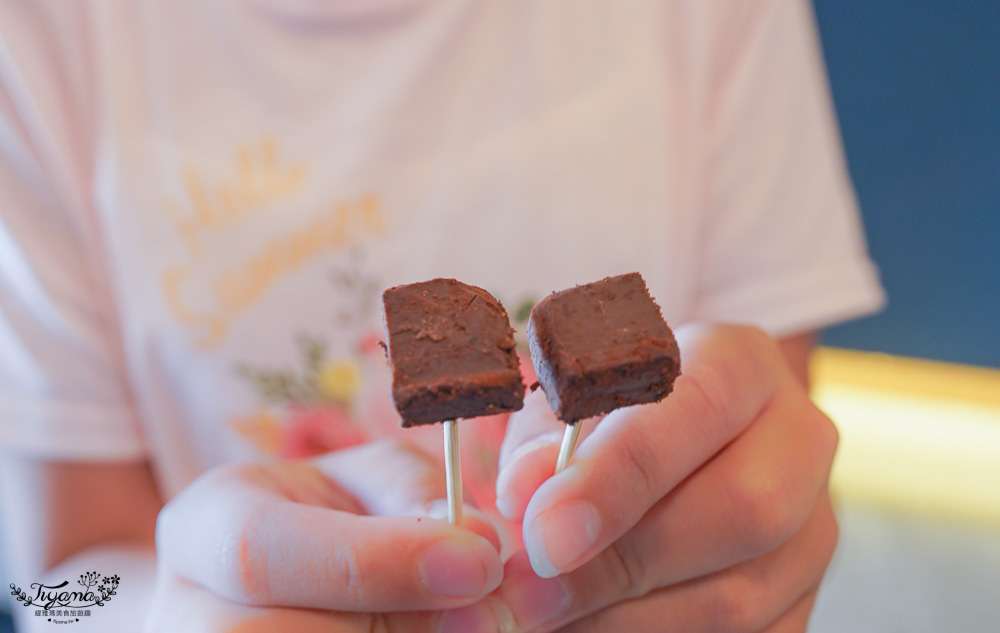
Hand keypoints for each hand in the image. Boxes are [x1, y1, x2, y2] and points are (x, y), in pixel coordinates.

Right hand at [146, 440, 505, 631]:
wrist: (316, 579)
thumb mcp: (378, 484)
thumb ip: (418, 497)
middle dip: (394, 627)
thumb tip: (478, 546)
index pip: (259, 550)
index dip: (374, 562)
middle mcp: (185, 611)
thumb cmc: (351, 521)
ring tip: (473, 627)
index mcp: (207, 524)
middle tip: (487, 616)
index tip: (478, 563)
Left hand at [489, 323, 839, 632]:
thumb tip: (526, 493)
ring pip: (742, 595)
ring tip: (548, 615)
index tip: (543, 532)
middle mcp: (797, 439)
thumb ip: (547, 443)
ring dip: (628, 619)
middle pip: (742, 508)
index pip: (700, 406)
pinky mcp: (803, 597)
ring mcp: (814, 527)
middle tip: (530, 592)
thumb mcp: (570, 406)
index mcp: (742, 363)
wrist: (674, 450)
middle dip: (621, 563)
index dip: (620, 475)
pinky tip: (592, 629)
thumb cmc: (609, 418)